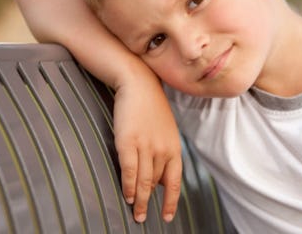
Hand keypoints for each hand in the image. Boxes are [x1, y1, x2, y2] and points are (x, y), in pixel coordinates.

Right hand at [113, 72, 181, 222]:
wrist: (138, 83)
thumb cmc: (149, 107)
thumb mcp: (164, 130)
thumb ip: (163, 152)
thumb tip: (157, 177)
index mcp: (174, 148)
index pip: (174, 181)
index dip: (171, 201)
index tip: (167, 216)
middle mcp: (163, 149)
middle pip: (156, 184)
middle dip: (150, 203)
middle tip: (142, 218)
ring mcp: (146, 146)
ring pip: (144, 181)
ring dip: (139, 200)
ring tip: (135, 213)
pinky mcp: (128, 142)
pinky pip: (130, 171)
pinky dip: (129, 186)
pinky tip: (127, 196)